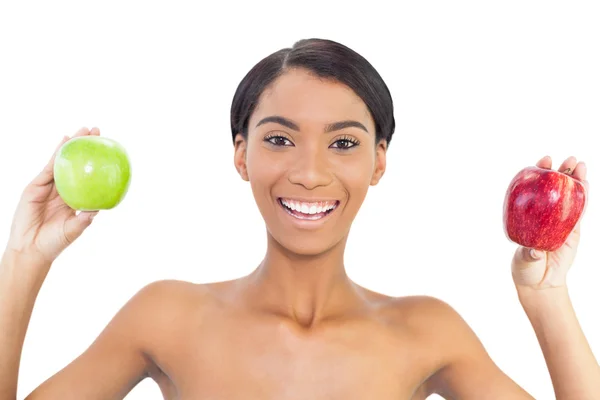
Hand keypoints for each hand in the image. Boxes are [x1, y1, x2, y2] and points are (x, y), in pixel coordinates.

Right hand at [5, 127, 100, 263]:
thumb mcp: (74, 229)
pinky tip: (65, 141)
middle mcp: (64, 191)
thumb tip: (101, 207)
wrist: (30, 249)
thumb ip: (85, 218)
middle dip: (86, 147)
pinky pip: (49, 167)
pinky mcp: (36, 186)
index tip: (109, 150)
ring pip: (63, 161)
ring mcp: (49, 187)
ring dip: (73, 144)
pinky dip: (57, 153)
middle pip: (77, 164)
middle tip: (98, 131)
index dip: (96, 163)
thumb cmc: (54, 243)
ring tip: (83, 129)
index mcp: (75, 200)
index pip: (88, 177)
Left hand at [511, 156, 588, 290]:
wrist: (542, 283)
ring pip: (570, 197)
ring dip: (576, 180)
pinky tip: (587, 184)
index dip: (537, 174)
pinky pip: (579, 213)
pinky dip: (583, 198)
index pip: (533, 191)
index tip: (541, 162)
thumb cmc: (526, 269)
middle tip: (568, 159)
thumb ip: (528, 254)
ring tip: (581, 165)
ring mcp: (560, 221)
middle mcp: (545, 215)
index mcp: (528, 217)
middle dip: (561, 171)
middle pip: (554, 189)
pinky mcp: (573, 231)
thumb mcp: (524, 260)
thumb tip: (534, 251)